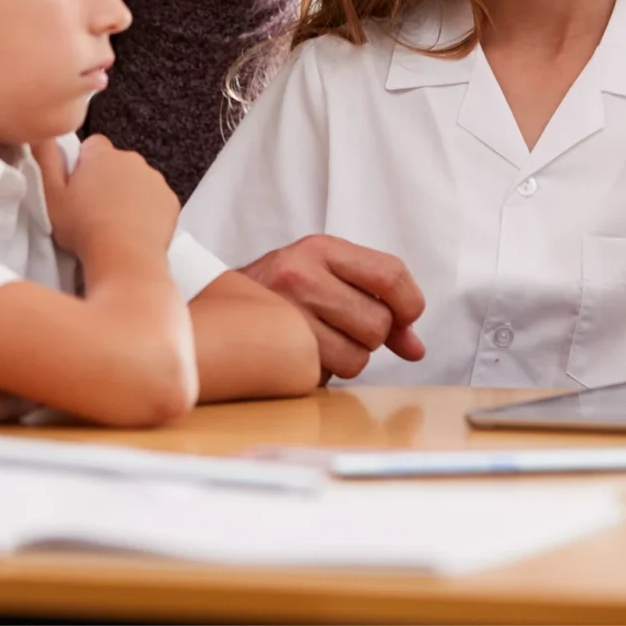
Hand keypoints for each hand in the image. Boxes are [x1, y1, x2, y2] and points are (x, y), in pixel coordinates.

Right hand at [35, 136, 177, 259]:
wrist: (125, 258)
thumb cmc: (83, 229)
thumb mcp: (51, 195)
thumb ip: (46, 159)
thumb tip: (42, 136)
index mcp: (103, 155)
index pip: (92, 145)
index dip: (83, 164)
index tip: (77, 186)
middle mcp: (133, 160)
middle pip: (116, 162)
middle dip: (106, 178)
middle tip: (92, 207)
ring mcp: (155, 179)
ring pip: (137, 180)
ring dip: (127, 193)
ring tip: (113, 221)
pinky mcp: (170, 201)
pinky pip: (155, 198)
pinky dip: (147, 208)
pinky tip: (134, 228)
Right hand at [241, 235, 425, 381]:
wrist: (210, 306)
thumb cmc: (280, 293)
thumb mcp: (325, 276)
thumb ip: (377, 303)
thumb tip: (416, 348)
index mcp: (319, 249)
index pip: (390, 275)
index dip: (410, 304)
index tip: (405, 319)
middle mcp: (300, 275)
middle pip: (378, 323)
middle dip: (371, 336)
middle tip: (343, 326)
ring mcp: (285, 314)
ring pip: (358, 356)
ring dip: (348, 357)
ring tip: (319, 340)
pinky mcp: (275, 352)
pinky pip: (329, 376)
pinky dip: (324, 373)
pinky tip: (302, 354)